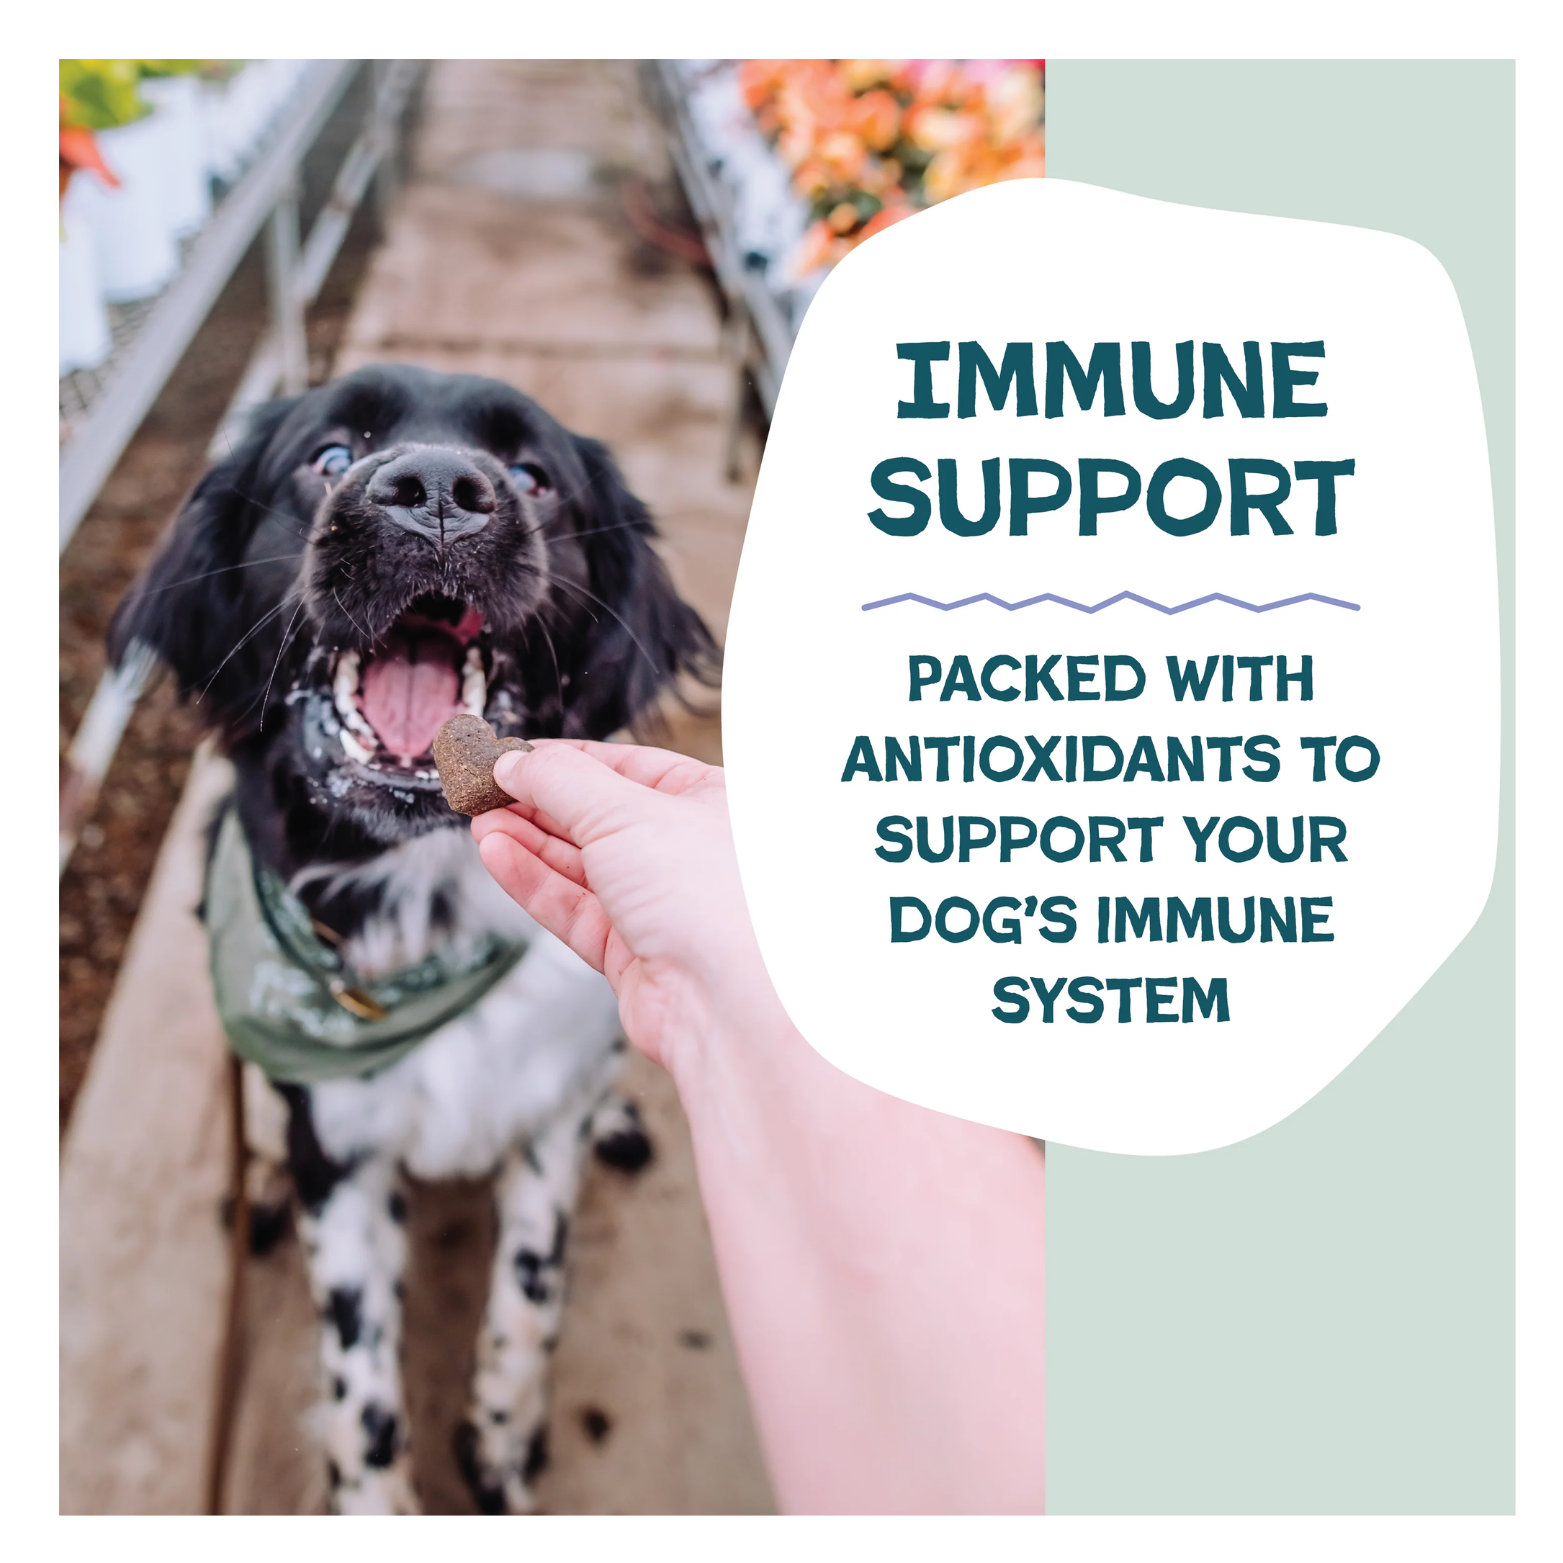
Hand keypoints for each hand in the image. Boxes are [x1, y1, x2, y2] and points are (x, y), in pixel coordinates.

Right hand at [472, 740, 777, 1076]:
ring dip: (528, 842)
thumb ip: (561, 781)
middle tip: (485, 789)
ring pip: (581, 866)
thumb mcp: (626, 810)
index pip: (628, 767)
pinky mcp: (634, 953)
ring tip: (481, 821)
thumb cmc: (715, 897)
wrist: (732, 1001)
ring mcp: (662, 905)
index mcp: (711, 801)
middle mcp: (689, 852)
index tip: (516, 756)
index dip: (568, 761)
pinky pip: (574, 908)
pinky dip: (533, 882)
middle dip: (538, 803)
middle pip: (599, 817)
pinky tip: (499, 856)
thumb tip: (517, 763)